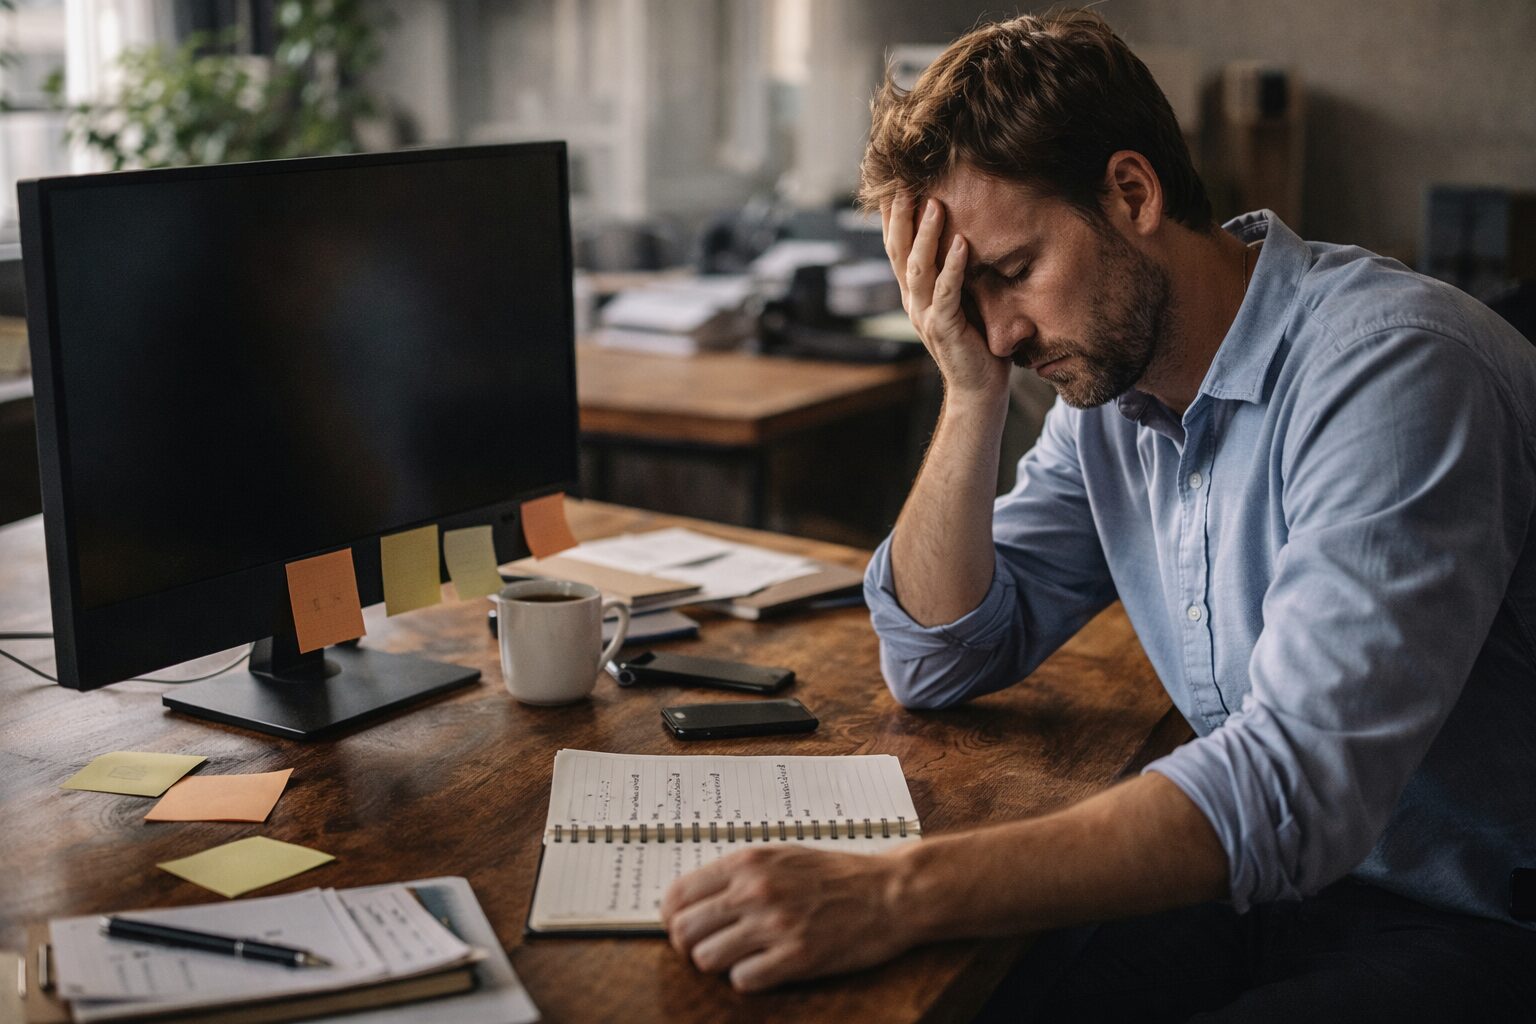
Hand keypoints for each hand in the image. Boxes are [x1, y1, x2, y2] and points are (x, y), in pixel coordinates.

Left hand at [661, 844, 912, 991]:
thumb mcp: (780, 855)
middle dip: (690, 946)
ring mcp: (775, 925)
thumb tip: (690, 898)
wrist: (889, 892)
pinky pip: (743, 981)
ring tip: (742, 957)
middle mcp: (755, 891)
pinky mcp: (797, 957)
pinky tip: (768, 967)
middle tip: (710, 948)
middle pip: (684, 932)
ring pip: (707, 960)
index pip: (677, 896)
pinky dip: (750, 979)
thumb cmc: (835, 874)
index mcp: (747, 863)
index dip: (673, 918)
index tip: (683, 927)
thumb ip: (737, 873)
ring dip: (719, 964)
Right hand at [883, 193, 1009, 401]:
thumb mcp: (962, 298)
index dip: (892, 216)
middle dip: (901, 215)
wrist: (978, 389)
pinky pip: (946, 293)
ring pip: (918, 269)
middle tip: (905, 181)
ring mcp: (924, 316)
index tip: (894, 182)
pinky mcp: (944, 329)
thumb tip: (965, 231)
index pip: (896, 247)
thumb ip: (955, 272)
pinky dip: (954, 267)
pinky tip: (963, 243)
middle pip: (898, 252)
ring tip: (935, 204)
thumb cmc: (976, 341)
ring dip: (926, 235)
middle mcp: (912, 302)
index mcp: (913, 293)